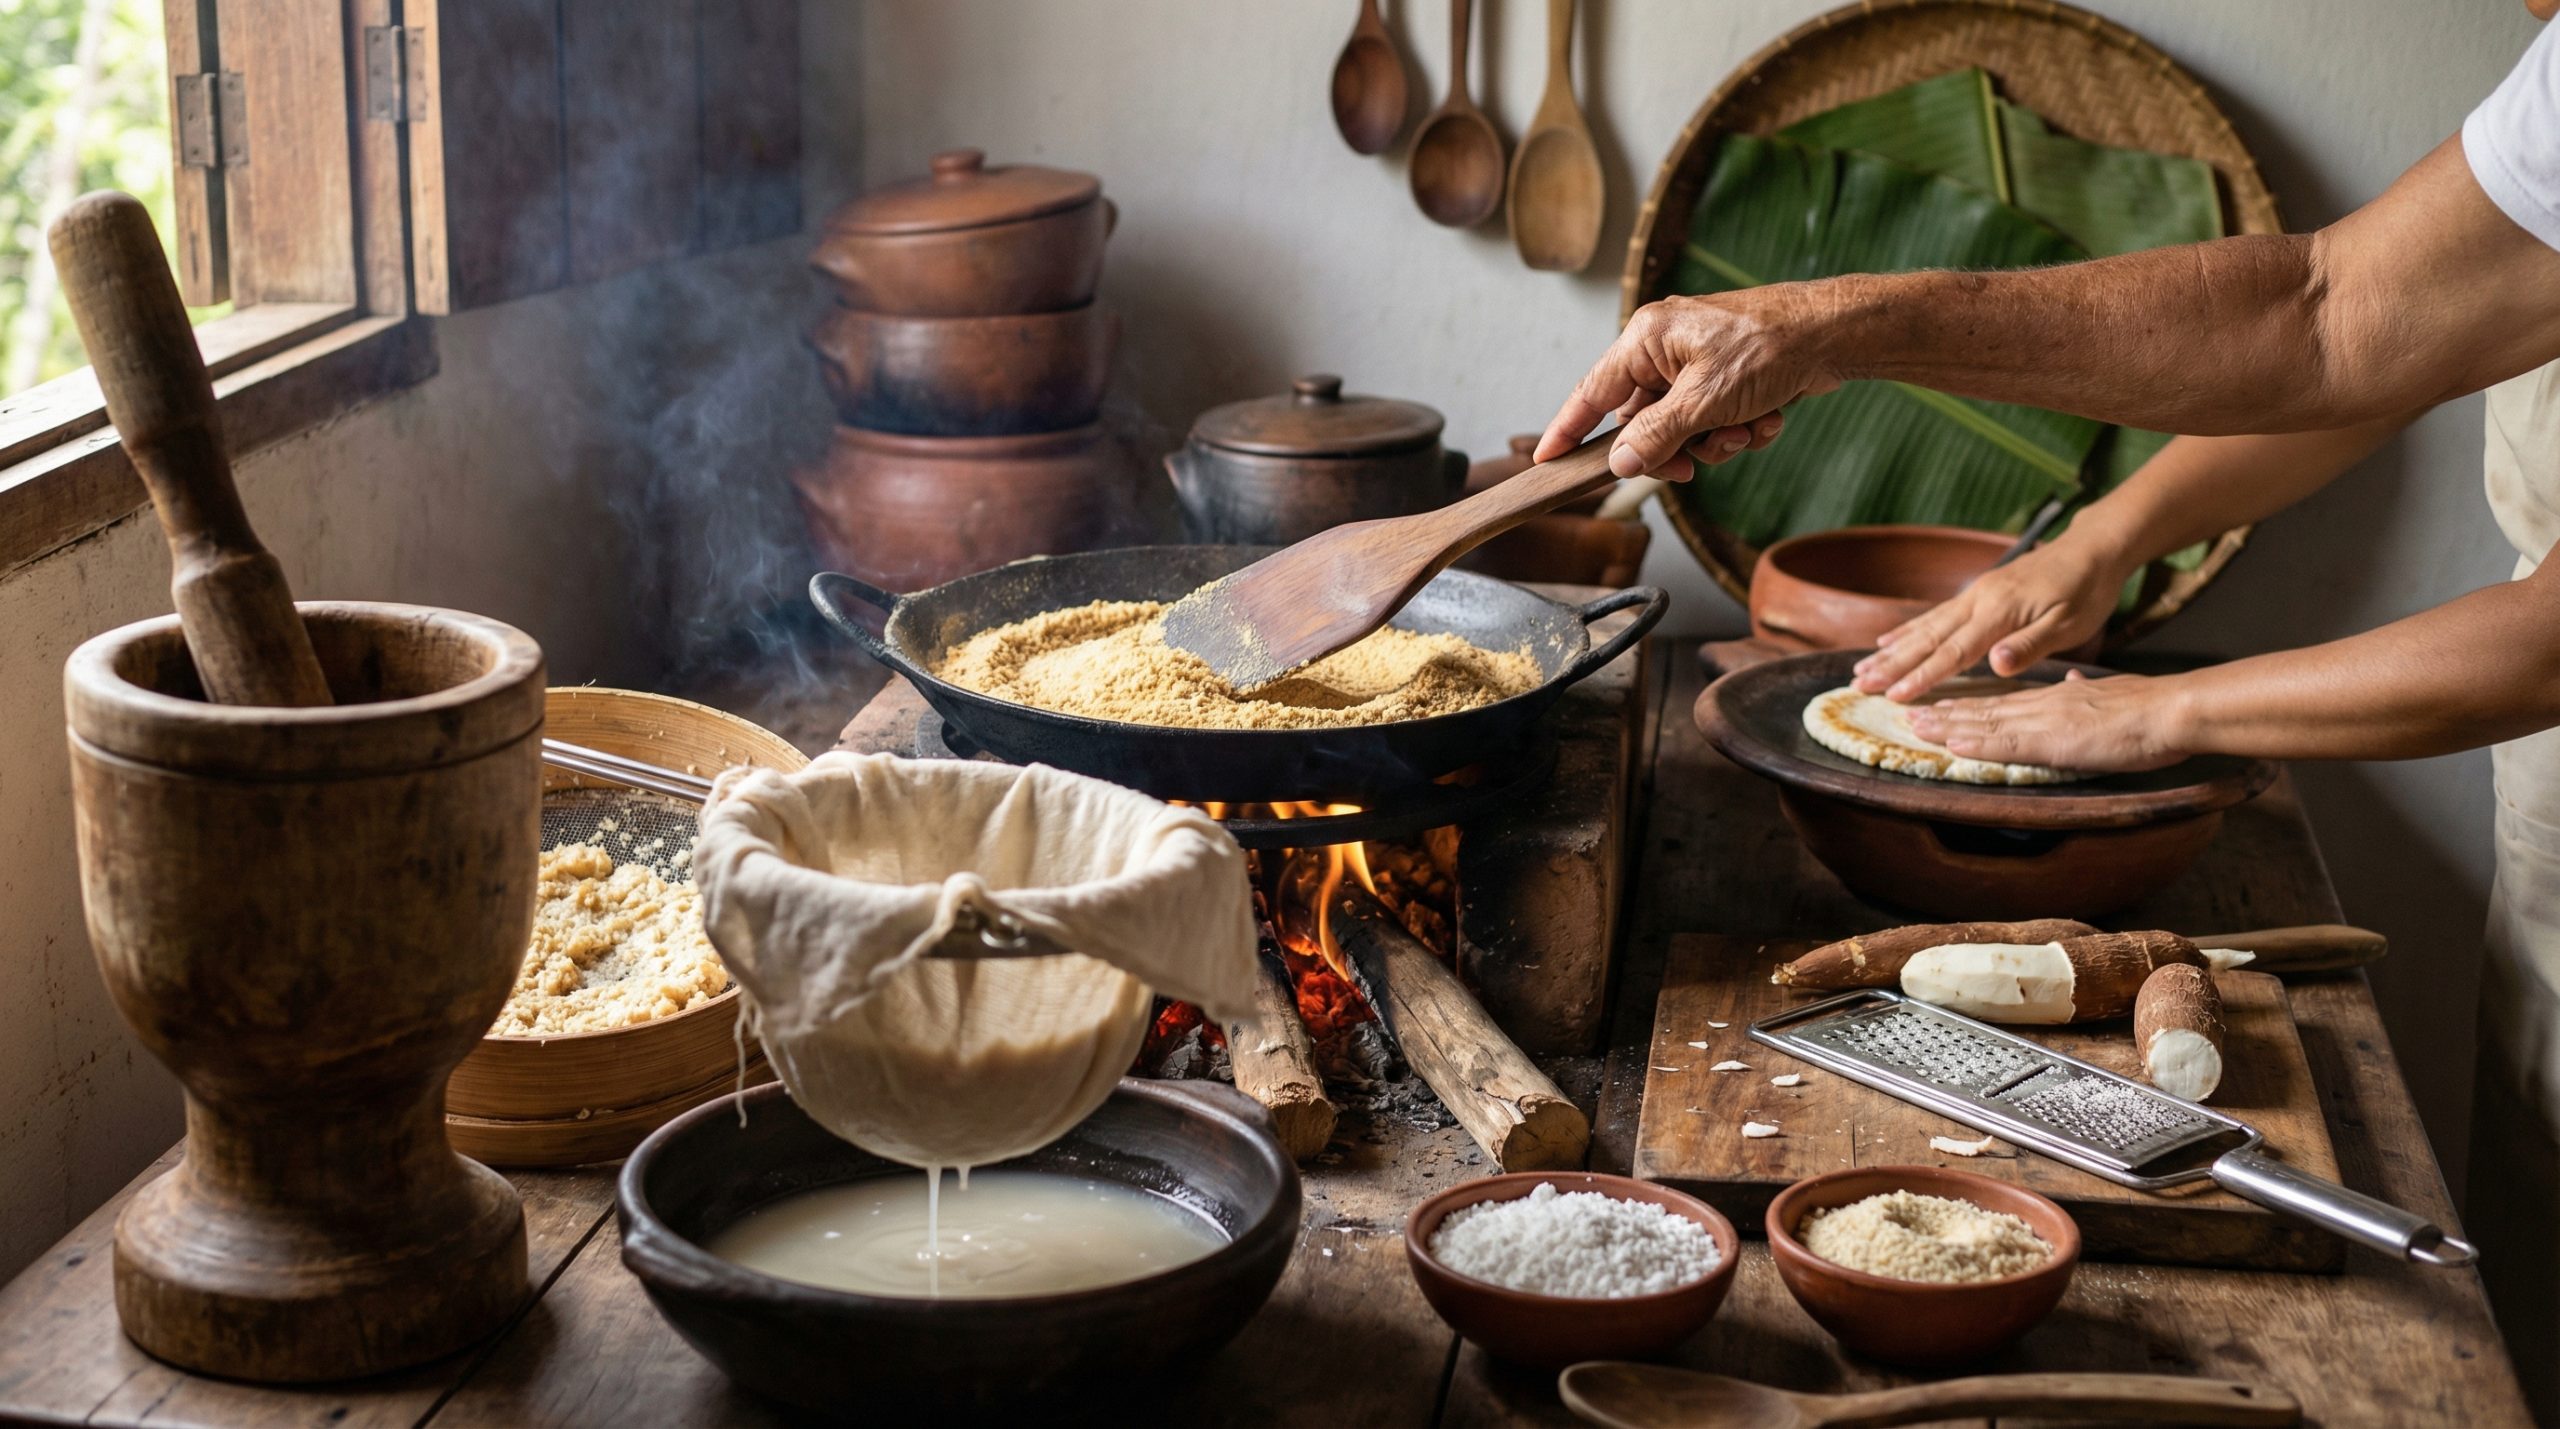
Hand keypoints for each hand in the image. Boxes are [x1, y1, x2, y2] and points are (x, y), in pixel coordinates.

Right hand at [1535, 289, 1842, 475]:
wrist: (1834, 334)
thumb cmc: (1769, 348)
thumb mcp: (1705, 401)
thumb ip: (1655, 436)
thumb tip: (1618, 463)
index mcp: (1646, 340)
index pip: (1591, 393)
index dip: (1567, 430)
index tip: (1545, 460)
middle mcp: (1664, 349)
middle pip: (1641, 421)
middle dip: (1673, 447)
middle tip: (1690, 464)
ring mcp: (1696, 364)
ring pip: (1681, 427)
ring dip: (1714, 441)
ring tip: (1746, 429)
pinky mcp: (1725, 378)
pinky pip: (1713, 421)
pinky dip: (1739, 428)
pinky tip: (1767, 419)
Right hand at [1853, 534, 2132, 701]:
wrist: (2092, 548)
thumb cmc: (2087, 591)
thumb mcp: (2070, 624)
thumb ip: (2029, 645)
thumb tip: (1995, 665)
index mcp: (1999, 612)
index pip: (1954, 651)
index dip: (1923, 676)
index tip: (1895, 696)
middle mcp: (1978, 601)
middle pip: (1927, 638)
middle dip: (1891, 664)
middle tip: (1858, 684)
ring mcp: (1975, 595)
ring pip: (1925, 626)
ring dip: (1891, 649)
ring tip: (1861, 668)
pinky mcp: (1978, 593)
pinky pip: (1934, 615)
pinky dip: (1908, 630)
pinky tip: (1888, 640)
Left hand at [1903, 670, 2191, 772]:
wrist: (2171, 709)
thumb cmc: (2151, 707)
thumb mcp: (2110, 692)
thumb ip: (2087, 689)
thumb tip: (2076, 680)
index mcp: (2057, 697)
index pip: (2005, 703)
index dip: (1972, 707)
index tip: (1945, 708)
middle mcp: (2043, 705)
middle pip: (1986, 711)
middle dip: (1947, 715)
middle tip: (1913, 717)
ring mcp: (2045, 721)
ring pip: (1986, 724)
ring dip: (1949, 727)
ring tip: (1917, 728)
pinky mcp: (2052, 741)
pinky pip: (2005, 744)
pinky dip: (1975, 744)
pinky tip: (1952, 745)